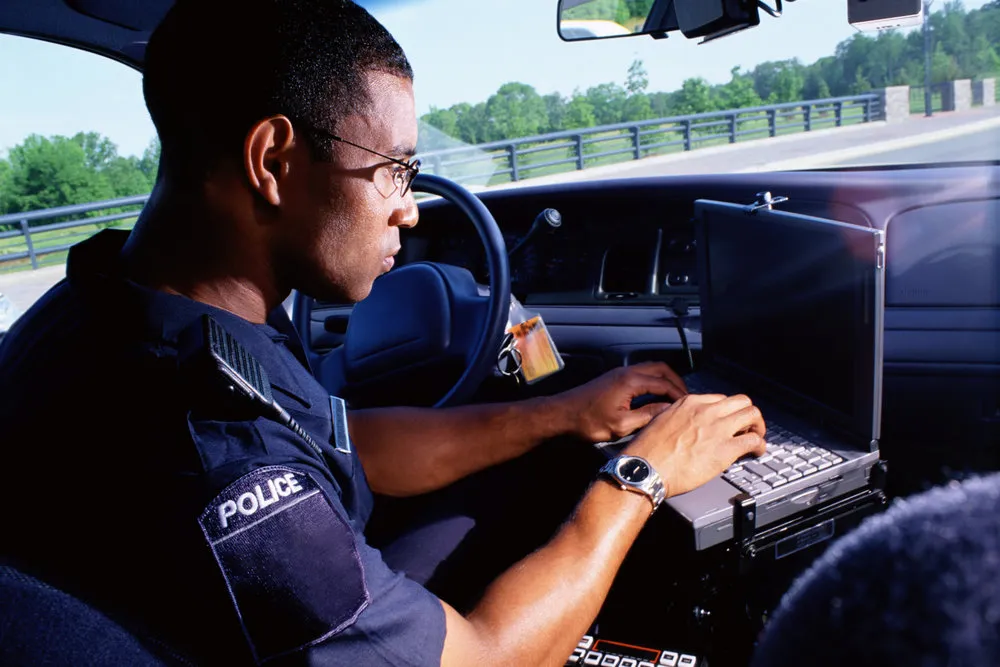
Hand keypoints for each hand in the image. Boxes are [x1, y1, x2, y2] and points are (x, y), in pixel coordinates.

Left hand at [556, 362, 688, 442]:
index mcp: (630, 381)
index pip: (664, 383)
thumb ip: (647, 415)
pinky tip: (655, 395)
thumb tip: (667, 410)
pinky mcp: (614, 378)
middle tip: (686, 397)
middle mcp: (626, 372)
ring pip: (650, 369)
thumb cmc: (587, 421)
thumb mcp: (621, 425)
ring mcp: (620, 373)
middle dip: (676, 382)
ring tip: (674, 396)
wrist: (562, 414)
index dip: (679, 394)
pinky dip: (653, 381)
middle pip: (660, 369)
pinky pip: (641, 374)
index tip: (689, 405)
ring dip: (664, 380)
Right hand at [623, 393, 766, 497]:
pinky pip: (754, 440)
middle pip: (741, 401)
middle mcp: (706, 411)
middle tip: (747, 426)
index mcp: (690, 403)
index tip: (728, 421)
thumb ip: (677, 418)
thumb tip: (685, 425)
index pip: (720, 399)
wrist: (646, 467)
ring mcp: (718, 428)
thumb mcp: (660, 421)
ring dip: (758, 426)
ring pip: (752, 415)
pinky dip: (760, 445)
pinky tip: (757, 452)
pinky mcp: (726, 449)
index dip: (727, 411)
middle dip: (747, 414)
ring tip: (756, 437)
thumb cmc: (648, 450)